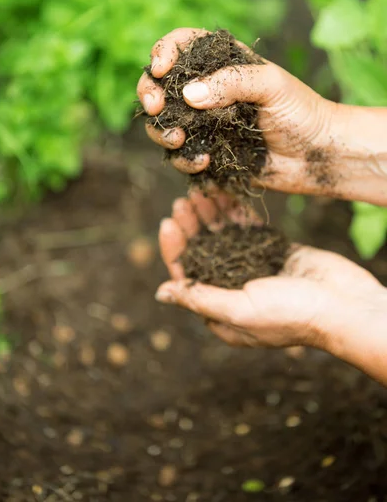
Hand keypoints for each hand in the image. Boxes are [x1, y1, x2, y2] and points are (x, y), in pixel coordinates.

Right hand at [137, 28, 339, 189]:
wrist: (317, 156)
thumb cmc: (302, 112)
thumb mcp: (272, 85)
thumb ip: (232, 83)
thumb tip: (188, 95)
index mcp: (221, 64)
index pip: (180, 46)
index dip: (163, 53)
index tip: (162, 70)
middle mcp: (208, 92)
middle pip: (160, 86)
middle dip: (149, 94)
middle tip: (155, 109)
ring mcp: (205, 125)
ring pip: (164, 124)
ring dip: (162, 132)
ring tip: (178, 140)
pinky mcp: (208, 153)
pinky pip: (181, 157)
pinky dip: (185, 161)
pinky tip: (204, 162)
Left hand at [156, 190, 386, 383]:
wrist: (345, 304)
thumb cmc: (293, 315)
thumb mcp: (240, 310)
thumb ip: (200, 298)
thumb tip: (161, 293)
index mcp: (221, 311)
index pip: (187, 275)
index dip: (176, 248)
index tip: (168, 222)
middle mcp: (234, 288)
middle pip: (203, 252)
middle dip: (191, 226)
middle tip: (183, 200)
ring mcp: (254, 267)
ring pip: (223, 237)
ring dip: (211, 215)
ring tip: (200, 192)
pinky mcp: (272, 250)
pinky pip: (247, 228)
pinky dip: (235, 212)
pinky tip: (225, 194)